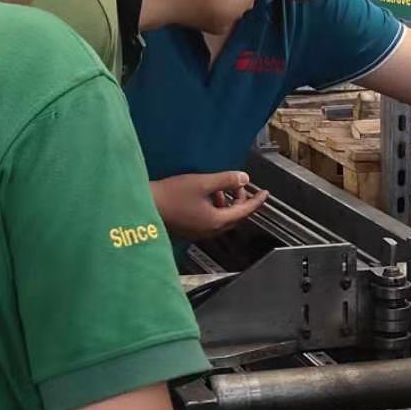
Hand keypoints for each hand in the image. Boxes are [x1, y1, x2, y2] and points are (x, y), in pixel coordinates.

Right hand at [150, 172, 267, 240]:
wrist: (145, 206)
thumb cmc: (171, 196)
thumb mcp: (202, 183)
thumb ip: (226, 180)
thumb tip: (243, 178)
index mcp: (216, 221)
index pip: (245, 212)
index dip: (257, 201)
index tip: (265, 193)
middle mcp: (209, 230)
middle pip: (234, 217)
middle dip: (240, 201)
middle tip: (240, 186)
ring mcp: (198, 231)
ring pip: (222, 218)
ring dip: (226, 203)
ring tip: (220, 187)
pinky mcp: (189, 228)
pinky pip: (210, 219)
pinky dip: (214, 207)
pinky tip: (206, 194)